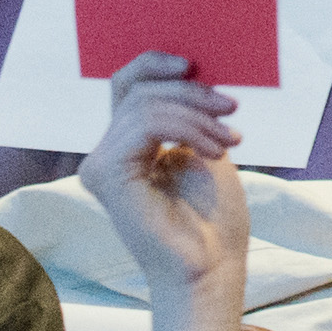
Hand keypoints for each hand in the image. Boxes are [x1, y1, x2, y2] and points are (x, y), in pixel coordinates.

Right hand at [80, 55, 259, 308]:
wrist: (213, 268)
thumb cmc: (212, 218)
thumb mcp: (203, 146)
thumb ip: (186, 111)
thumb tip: (191, 66)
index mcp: (125, 145)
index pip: (127, 84)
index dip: (156, 63)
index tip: (195, 62)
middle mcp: (105, 154)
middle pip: (138, 89)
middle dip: (191, 91)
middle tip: (230, 108)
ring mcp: (101, 165)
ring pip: (146, 104)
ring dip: (198, 115)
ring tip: (230, 140)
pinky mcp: (108, 176)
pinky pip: (147, 124)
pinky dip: (188, 129)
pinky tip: (214, 150)